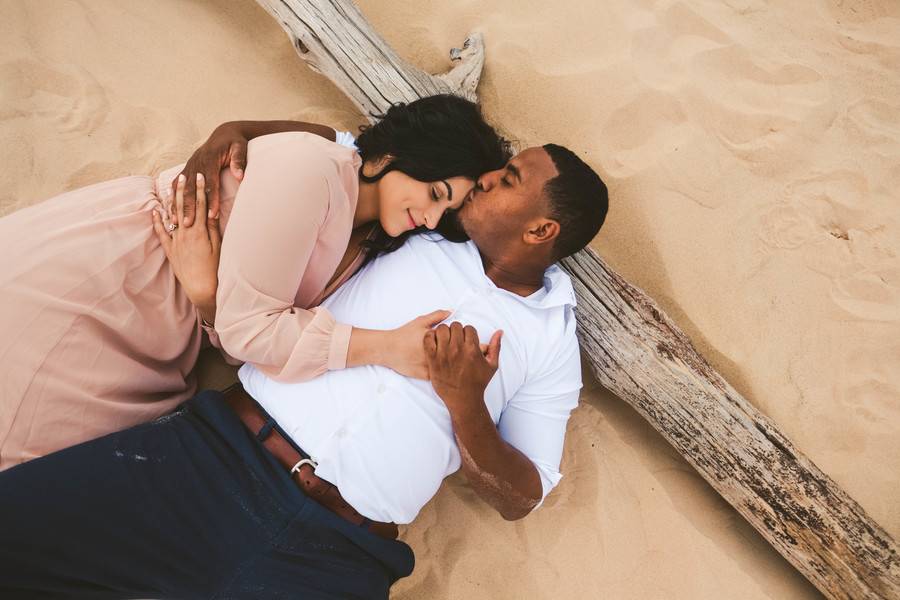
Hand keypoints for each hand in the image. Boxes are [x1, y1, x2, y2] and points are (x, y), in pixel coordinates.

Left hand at [153, 173, 221, 322]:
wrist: (201, 288)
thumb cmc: (213, 268)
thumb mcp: (218, 247)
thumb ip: (213, 229)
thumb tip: (211, 212)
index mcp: (200, 231)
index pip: (201, 205)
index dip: (201, 189)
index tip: (201, 176)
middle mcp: (186, 233)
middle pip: (185, 207)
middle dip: (185, 190)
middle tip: (184, 175)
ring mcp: (176, 241)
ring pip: (172, 217)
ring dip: (171, 201)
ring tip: (170, 187)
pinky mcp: (170, 250)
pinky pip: (161, 233)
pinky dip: (158, 221)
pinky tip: (155, 211)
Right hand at [170, 121, 247, 225]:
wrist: (223, 134)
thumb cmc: (234, 142)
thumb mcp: (239, 147)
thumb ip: (239, 160)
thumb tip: (240, 176)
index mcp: (209, 159)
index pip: (210, 183)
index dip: (211, 200)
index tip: (212, 215)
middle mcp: (196, 163)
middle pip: (192, 189)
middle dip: (190, 208)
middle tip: (189, 225)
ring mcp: (189, 166)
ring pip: (181, 189)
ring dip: (178, 206)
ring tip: (176, 222)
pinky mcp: (186, 169)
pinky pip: (177, 185)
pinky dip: (173, 198)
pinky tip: (170, 211)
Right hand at [380, 310, 452, 378]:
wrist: (388, 349)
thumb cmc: (404, 335)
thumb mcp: (420, 321)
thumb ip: (437, 316)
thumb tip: (451, 312)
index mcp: (436, 340)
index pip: (454, 339)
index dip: (453, 338)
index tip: (451, 338)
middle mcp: (434, 353)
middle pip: (452, 353)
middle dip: (452, 350)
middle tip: (448, 348)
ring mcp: (430, 366)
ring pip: (448, 366)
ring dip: (449, 362)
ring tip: (446, 357)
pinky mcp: (427, 375)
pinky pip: (440, 375)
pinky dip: (441, 372)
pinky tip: (439, 366)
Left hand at [424, 322, 501, 408]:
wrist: (463, 399)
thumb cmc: (478, 383)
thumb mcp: (491, 365)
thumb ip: (495, 346)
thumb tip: (499, 332)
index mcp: (472, 349)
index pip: (468, 328)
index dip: (467, 333)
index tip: (466, 340)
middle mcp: (458, 349)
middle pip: (455, 326)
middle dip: (456, 331)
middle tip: (455, 339)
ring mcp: (444, 354)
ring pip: (441, 329)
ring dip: (443, 332)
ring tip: (445, 340)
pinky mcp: (433, 359)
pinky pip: (428, 339)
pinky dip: (430, 337)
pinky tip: (434, 342)